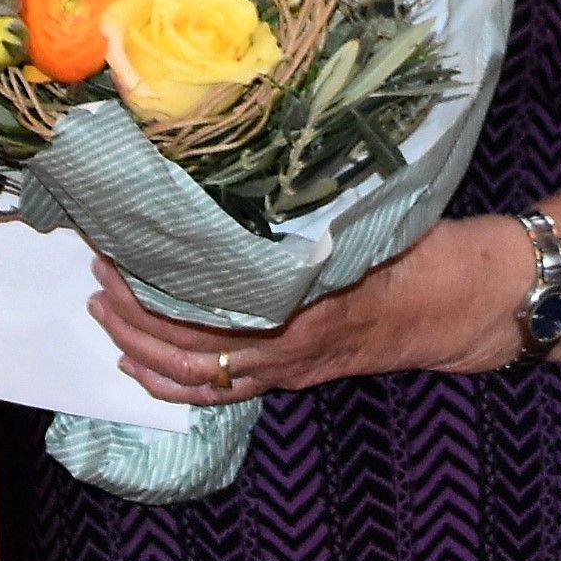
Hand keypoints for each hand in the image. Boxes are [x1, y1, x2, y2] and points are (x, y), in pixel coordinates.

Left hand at [91, 214, 530, 404]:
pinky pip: (218, 391)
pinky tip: (139, 362)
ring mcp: (286, 367)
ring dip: (140, 347)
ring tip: (104, 311)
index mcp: (298, 302)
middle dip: (133, 313)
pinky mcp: (290, 375)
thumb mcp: (360, 217)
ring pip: (195, 376)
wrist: (461, 306)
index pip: (204, 303)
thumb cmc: (416, 250)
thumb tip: (236, 170)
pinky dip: (171, 381)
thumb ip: (301, 210)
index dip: (154, 282)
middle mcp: (285, 344)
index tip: (120, 245)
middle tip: (99, 270)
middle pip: (186, 344)